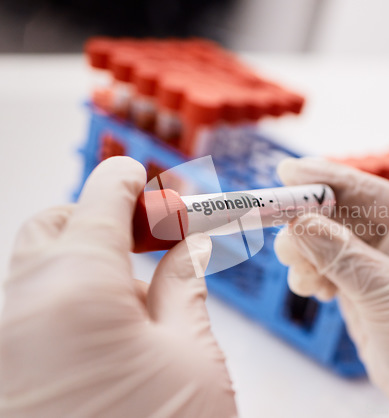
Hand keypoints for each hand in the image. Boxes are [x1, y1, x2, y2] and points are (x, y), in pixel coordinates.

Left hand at [0, 157, 236, 417]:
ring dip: (87, 259)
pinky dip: (67, 298)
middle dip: (103, 217)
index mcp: (74, 286)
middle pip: (58, 224)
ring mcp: (1, 339)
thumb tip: (186, 244)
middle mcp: (20, 304)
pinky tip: (107, 332)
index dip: (132, 181)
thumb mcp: (191, 354)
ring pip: (39, 267)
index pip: (103, 197)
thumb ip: (183, 284)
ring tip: (137, 296)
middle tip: (150, 239)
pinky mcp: (3, 368)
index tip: (150, 179)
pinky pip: (30, 309)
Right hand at [274, 157, 388, 415]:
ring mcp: (369, 261)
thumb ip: (343, 257)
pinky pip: (318, 266)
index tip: (286, 172)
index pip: (364, 190)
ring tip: (308, 279)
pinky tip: (318, 291)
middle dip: (304, 223)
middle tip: (282, 239)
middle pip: (334, 212)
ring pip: (319, 240)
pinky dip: (308, 275)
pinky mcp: (353, 284)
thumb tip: (299, 223)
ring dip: (303, 254)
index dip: (323, 178)